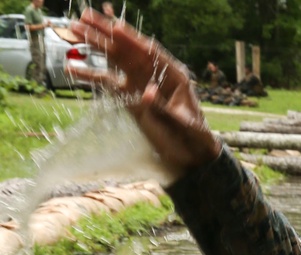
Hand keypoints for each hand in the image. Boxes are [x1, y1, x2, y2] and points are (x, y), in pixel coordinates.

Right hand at [67, 10, 220, 183]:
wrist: (192, 156)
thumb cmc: (193, 137)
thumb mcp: (182, 124)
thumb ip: (164, 108)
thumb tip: (147, 92)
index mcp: (172, 74)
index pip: (149, 52)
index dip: (132, 39)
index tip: (115, 28)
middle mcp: (154, 74)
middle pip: (128, 49)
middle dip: (106, 34)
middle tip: (84, 17)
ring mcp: (140, 84)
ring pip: (115, 60)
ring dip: (95, 45)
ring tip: (74, 30)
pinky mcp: (130, 98)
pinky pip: (108, 83)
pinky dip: (91, 75)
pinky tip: (72, 68)